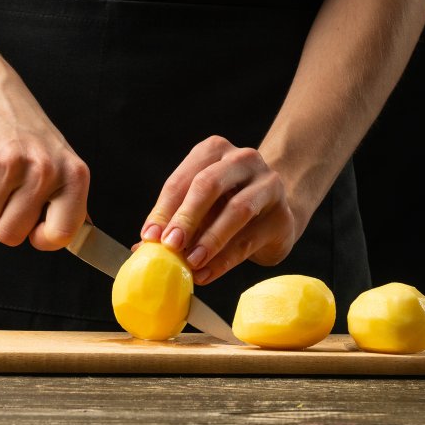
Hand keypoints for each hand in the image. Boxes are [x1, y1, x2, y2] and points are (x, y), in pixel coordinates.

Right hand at [0, 59, 88, 250]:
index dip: (40, 239)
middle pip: (10, 236)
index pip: (61, 235)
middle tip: (5, 193)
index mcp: (73, 175)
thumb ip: (69, 199)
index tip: (32, 229)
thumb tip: (82, 234)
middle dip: (1, 222)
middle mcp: (45, 170)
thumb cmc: (26, 132)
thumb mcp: (60, 160)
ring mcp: (10, 164)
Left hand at [139, 136, 295, 284]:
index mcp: (213, 151)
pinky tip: (206, 273)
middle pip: (209, 185)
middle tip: (170, 245)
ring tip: (191, 262)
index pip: (182, 179)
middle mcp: (243, 160)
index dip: (164, 210)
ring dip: (209, 240)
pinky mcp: (282, 215)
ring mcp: (268, 184)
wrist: (277, 211)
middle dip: (186, 217)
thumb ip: (174, 222)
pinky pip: (250, 238)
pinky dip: (225, 260)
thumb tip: (141, 247)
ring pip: (236, 211)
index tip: (149, 237)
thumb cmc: (227, 206)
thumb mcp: (199, 207)